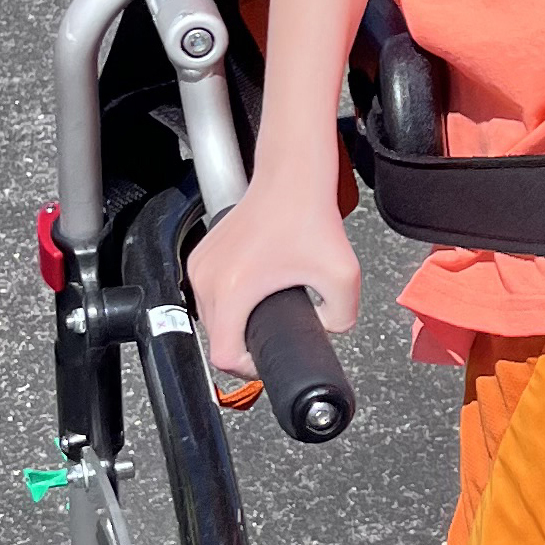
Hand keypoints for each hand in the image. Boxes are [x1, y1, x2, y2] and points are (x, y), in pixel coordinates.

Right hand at [187, 181, 359, 380]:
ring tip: (264, 310)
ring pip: (210, 316)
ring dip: (235, 322)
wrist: (291, 177)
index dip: (248, 368)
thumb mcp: (343, 276)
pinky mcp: (201, 253)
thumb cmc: (308, 216)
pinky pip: (209, 293)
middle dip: (245, 342)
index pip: (224, 356)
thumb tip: (326, 331)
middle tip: (276, 331)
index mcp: (233, 289)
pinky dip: (228, 300)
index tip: (266, 357)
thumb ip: (342, 318)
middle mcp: (208, 277)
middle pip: (217, 337)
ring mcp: (200, 264)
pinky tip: (253, 292)